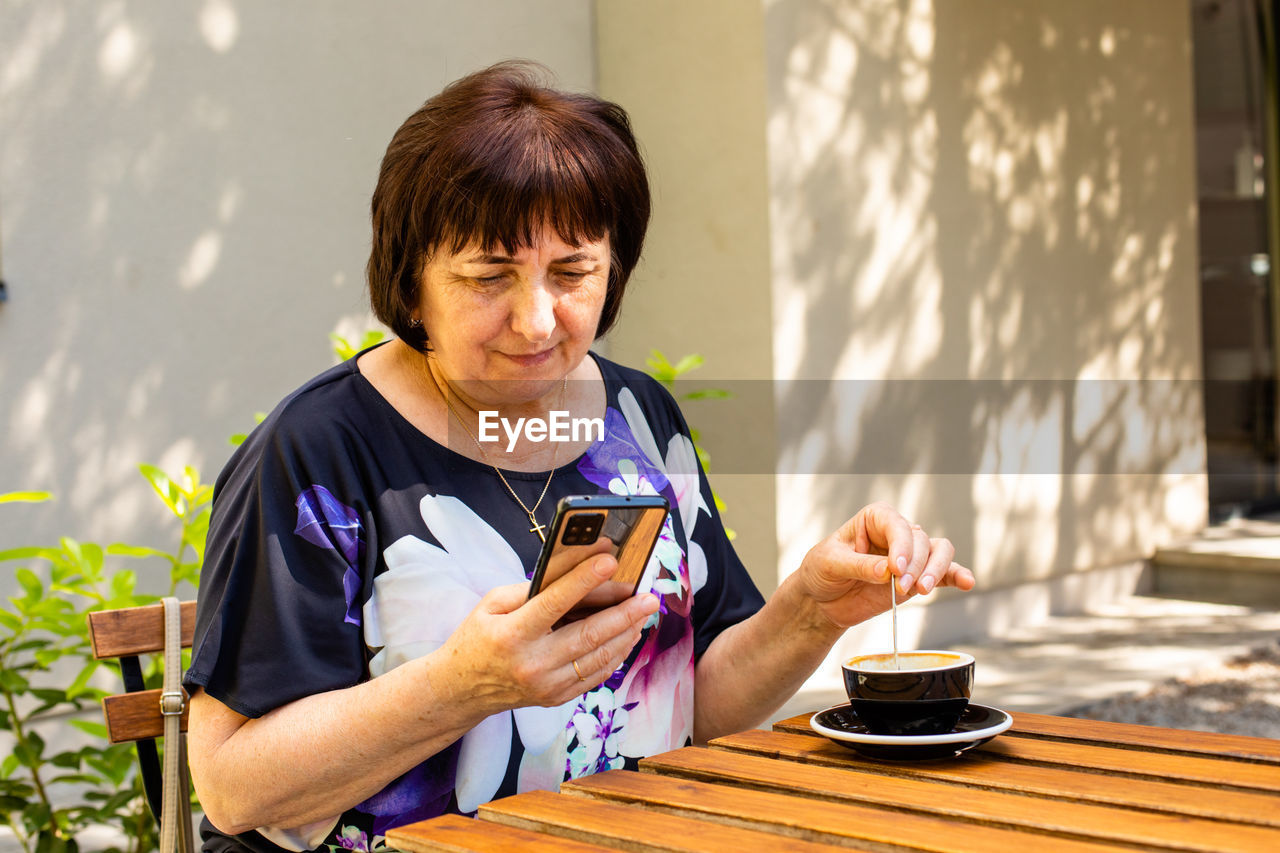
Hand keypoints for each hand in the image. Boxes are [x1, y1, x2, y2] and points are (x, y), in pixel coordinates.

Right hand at [438, 554, 659, 712]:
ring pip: (599, 656)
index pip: (555, 602)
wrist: (462, 689)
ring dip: (627, 632)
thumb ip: (533, 587)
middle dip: (624, 612)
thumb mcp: (493, 603)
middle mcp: (533, 663)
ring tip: (643, 611)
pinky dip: (616, 653)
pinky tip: (627, 635)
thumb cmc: (478, 638)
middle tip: (649, 596)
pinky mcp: (557, 697)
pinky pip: (596, 674)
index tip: (610, 560)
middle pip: (589, 634)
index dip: (584, 580)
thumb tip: (576, 568)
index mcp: (512, 634)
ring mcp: (547, 685)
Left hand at [797, 502, 974, 628]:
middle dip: (914, 564)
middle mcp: (897, 533)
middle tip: (901, 587)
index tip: (896, 569)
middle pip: (920, 540)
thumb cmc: (822, 571)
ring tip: (922, 590)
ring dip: (936, 569)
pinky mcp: (917, 578)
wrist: (823, 600)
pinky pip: (944, 574)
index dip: (901, 545)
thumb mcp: (829, 564)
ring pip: (939, 551)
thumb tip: (886, 571)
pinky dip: (957, 576)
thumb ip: (859, 566)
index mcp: (874, 519)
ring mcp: (910, 555)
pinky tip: (967, 582)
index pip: (897, 524)